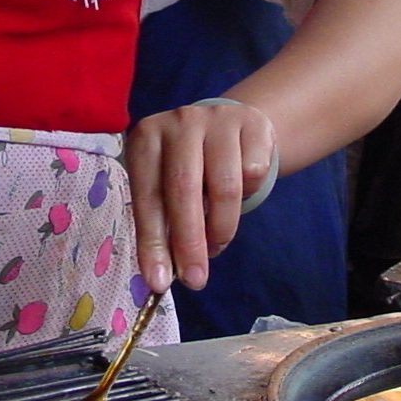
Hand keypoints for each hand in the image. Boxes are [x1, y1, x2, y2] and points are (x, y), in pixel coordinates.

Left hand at [123, 100, 276, 294]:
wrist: (232, 126)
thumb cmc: (192, 167)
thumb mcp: (167, 185)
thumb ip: (164, 220)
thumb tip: (164, 274)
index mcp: (146, 139)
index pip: (148, 196)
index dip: (153, 241)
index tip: (159, 282)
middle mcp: (179, 123)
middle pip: (184, 189)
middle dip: (189, 242)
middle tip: (196, 279)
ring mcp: (217, 118)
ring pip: (225, 186)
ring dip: (221, 227)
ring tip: (217, 242)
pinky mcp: (253, 123)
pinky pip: (254, 173)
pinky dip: (248, 193)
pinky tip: (240, 190)